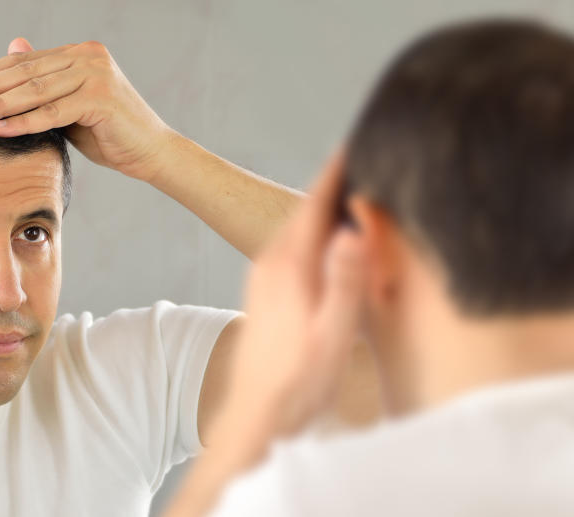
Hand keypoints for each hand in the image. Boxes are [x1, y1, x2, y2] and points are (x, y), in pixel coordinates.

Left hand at [0, 38, 175, 181]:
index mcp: (80, 53)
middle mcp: (88, 56)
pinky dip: (21, 122)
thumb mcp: (69, 105)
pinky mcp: (100, 98)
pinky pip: (51, 112)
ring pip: (34, 91)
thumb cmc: (109, 133)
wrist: (151, 153)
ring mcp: (96, 74)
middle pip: (25, 73)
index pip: (25, 61)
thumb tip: (11, 48)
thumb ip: (43, 84)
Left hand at [164, 154, 367, 516]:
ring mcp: (264, 277)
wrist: (257, 411)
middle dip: (332, 181)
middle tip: (360, 153)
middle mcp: (271, 263)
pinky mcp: (265, 292)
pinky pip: (292, 247)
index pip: (316, 203)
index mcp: (290, 266)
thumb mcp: (333, 332)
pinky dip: (312, 232)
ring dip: (322, 207)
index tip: (356, 139)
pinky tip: (328, 240)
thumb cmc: (299, 379)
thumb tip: (353, 228)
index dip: (337, 170)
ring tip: (349, 187)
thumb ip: (344, 281)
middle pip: (305, 210)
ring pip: (297, 228)